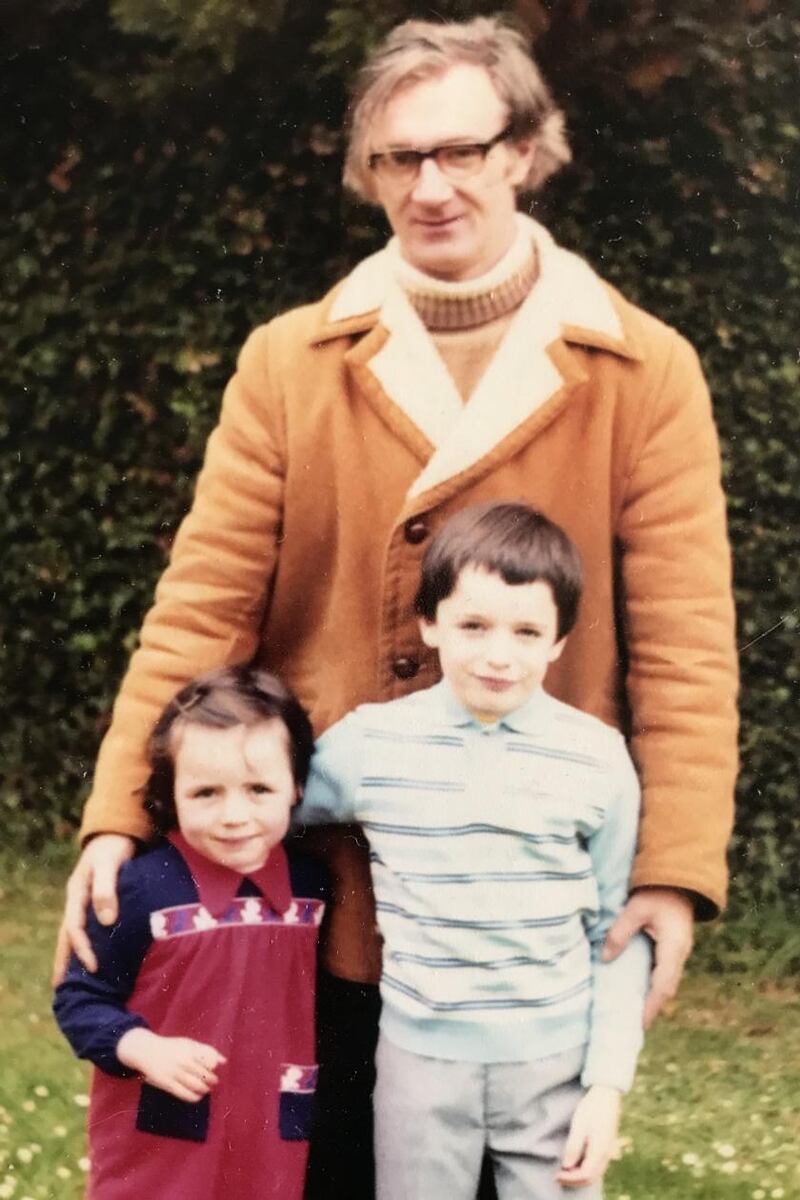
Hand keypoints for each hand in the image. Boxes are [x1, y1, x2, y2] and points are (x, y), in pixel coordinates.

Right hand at [52, 834, 136, 983]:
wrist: (117, 830)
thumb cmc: (115, 847)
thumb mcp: (110, 865)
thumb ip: (107, 890)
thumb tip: (107, 922)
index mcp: (77, 893)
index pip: (75, 928)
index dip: (83, 949)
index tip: (94, 967)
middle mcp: (76, 899)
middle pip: (66, 934)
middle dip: (64, 960)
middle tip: (62, 987)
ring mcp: (83, 899)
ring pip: (73, 931)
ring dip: (71, 953)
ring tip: (69, 977)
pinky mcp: (93, 898)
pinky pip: (84, 924)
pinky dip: (83, 940)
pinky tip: (89, 952)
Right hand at [117, 1028, 226, 1102]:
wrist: (148, 1052)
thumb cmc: (172, 1048)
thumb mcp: (189, 1044)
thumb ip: (207, 1051)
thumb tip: (224, 1061)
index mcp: (189, 1049)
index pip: (209, 1060)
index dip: (213, 1066)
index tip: (212, 1068)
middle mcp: (182, 1061)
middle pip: (204, 1074)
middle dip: (212, 1080)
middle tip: (213, 1082)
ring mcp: (175, 1073)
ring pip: (196, 1085)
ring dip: (205, 1089)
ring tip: (206, 1089)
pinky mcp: (167, 1084)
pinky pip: (185, 1094)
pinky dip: (195, 1097)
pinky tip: (198, 1096)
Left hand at [556, 1084, 621, 1187]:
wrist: (606, 1095)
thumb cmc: (592, 1107)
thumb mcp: (579, 1125)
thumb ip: (574, 1146)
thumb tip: (567, 1166)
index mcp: (600, 1150)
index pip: (585, 1175)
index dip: (569, 1178)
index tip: (556, 1175)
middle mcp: (606, 1155)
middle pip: (590, 1178)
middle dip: (573, 1181)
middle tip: (558, 1177)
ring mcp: (608, 1152)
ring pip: (594, 1174)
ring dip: (579, 1177)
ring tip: (564, 1172)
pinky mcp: (606, 1147)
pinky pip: (597, 1167)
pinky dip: (585, 1171)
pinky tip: (575, 1165)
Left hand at [602, 887, 693, 1026]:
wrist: (677, 877)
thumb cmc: (656, 892)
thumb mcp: (635, 909)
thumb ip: (620, 932)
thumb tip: (605, 959)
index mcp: (674, 948)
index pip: (663, 986)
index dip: (650, 1007)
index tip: (637, 1024)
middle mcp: (680, 954)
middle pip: (666, 990)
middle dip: (650, 1008)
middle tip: (631, 1027)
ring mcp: (678, 952)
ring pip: (665, 982)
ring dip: (651, 998)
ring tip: (632, 1014)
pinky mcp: (673, 947)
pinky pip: (664, 972)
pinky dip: (652, 984)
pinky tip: (637, 990)